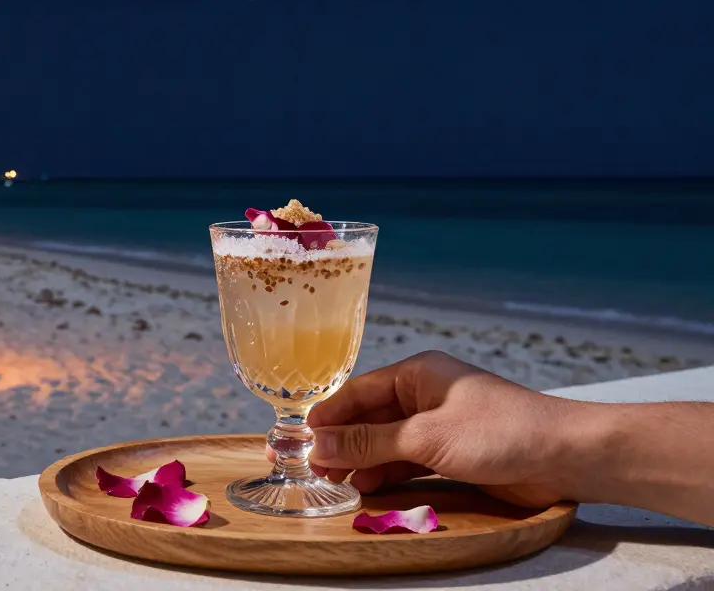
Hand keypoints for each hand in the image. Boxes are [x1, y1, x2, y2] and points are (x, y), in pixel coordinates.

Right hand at [264, 350, 576, 507]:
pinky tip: (365, 488)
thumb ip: (370, 443)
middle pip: (369, 419)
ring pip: (386, 443)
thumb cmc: (500, 431)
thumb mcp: (426, 437)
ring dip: (360, 462)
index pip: (358, 393)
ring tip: (331, 481)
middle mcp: (425, 396)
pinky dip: (386, 474)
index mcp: (418, 375)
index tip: (298, 438)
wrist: (564, 456)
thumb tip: (319, 444)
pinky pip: (407, 461)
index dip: (327, 416)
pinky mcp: (452, 453)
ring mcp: (439, 426)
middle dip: (339, 442)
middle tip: (307, 466)